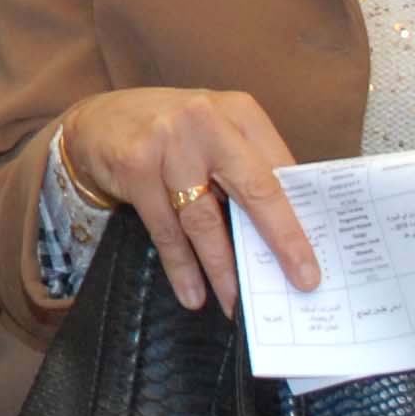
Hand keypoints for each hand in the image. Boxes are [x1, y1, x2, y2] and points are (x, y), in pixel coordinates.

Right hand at [59, 85, 319, 310]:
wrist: (96, 121)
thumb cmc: (169, 134)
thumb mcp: (214, 134)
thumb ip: (246, 169)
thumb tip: (286, 233)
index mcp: (239, 112)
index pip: (281, 171)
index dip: (302, 217)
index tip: (318, 256)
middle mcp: (206, 121)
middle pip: (255, 189)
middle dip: (282, 240)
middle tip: (302, 281)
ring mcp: (168, 143)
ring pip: (205, 219)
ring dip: (223, 268)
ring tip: (236, 303)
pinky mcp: (135, 166)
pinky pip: (165, 229)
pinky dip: (181, 267)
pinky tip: (193, 293)